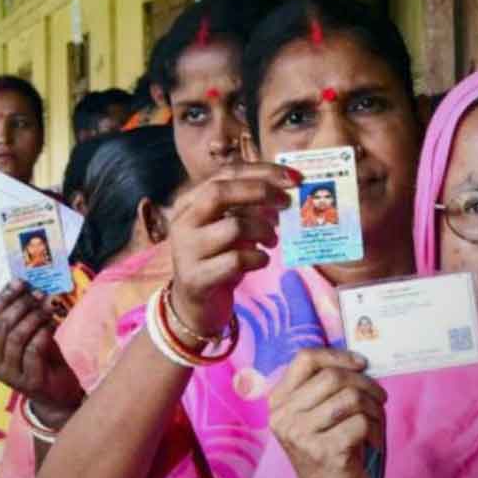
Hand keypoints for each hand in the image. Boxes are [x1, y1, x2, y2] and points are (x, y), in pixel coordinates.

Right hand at [0, 281, 84, 427]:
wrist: (58, 394)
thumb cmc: (43, 360)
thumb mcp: (32, 334)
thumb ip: (26, 315)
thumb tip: (28, 285)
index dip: (5, 297)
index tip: (20, 281)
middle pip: (2, 326)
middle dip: (21, 305)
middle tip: (39, 293)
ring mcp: (9, 374)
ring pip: (16, 337)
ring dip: (34, 317)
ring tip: (49, 307)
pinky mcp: (28, 382)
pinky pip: (32, 350)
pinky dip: (42, 334)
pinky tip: (52, 325)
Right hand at [167, 163, 296, 342]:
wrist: (195, 305)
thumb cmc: (218, 259)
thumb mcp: (229, 228)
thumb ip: (248, 208)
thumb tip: (286, 190)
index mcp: (189, 202)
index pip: (225, 174)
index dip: (262, 171)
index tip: (294, 177)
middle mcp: (183, 222)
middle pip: (220, 192)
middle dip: (261, 192)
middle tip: (287, 203)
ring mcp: (186, 250)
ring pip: (233, 227)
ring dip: (263, 231)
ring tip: (273, 240)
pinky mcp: (196, 278)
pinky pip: (236, 260)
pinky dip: (258, 258)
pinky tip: (262, 260)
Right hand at [269, 348, 387, 477]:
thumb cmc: (328, 450)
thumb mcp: (317, 416)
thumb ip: (326, 388)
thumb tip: (359, 362)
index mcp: (279, 402)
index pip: (304, 359)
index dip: (337, 356)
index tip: (361, 364)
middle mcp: (284, 417)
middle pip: (333, 377)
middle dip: (365, 384)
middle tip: (380, 398)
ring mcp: (301, 436)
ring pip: (350, 398)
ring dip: (374, 408)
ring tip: (377, 421)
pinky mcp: (324, 452)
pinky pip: (361, 422)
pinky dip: (376, 429)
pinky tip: (374, 441)